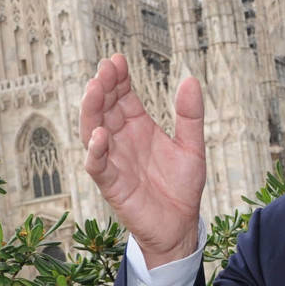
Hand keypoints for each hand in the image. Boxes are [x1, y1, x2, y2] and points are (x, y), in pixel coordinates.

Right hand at [79, 54, 205, 265]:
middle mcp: (122, 140)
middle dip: (102, 87)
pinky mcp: (112, 185)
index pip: (123, 96)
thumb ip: (190, 116)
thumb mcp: (192, 146)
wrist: (181, 226)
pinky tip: (100, 135)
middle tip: (105, 69)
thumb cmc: (183, 187)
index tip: (117, 59)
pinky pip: (97, 166)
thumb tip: (190, 79)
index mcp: (139, 127)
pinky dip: (95, 151)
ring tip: (94, 90)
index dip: (118, 78)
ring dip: (92, 111)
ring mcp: (114, 161)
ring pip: (93, 131)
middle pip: (105, 108)